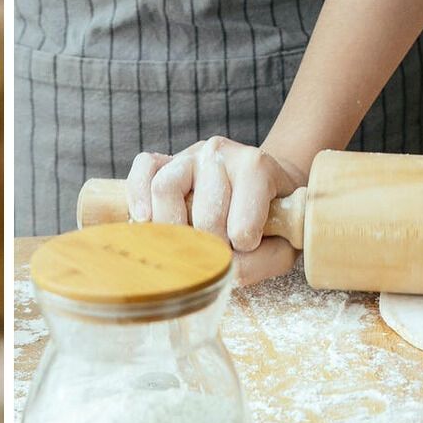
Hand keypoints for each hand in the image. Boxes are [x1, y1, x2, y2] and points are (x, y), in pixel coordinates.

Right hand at [125, 137, 308, 284]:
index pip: (242, 223)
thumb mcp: (285, 242)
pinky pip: (143, 169)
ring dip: (172, 228)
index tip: (248, 248)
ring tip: (184, 243)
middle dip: (210, 245)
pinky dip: (137, 195)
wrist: (263, 187)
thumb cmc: (272, 218)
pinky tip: (144, 219)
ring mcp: (188, 155)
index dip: (243, 247)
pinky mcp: (164, 161)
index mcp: (256, 167)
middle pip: (204, 212)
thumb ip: (265, 260)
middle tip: (216, 251)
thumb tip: (225, 269)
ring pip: (165, 189)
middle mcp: (219, 153)